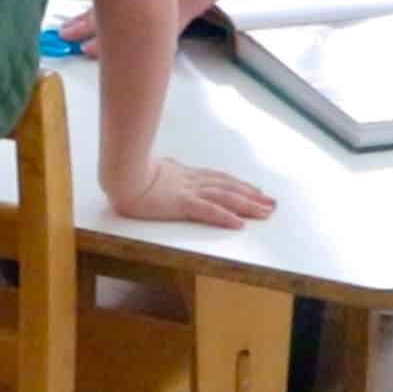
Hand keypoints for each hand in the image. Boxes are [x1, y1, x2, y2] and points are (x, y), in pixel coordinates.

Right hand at [112, 157, 274, 228]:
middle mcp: (191, 181)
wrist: (119, 173)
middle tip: (273, 203)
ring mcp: (187, 191)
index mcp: (185, 174)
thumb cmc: (129, 172)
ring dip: (247, 205)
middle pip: (228, 188)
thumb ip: (165, 171)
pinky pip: (207, 211)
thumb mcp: (153, 169)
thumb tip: (168, 168)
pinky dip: (225, 217)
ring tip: (266, 212)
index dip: (239, 185)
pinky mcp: (180, 203)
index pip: (219, 179)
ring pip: (224, 197)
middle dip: (252, 196)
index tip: (256, 190)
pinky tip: (239, 224)